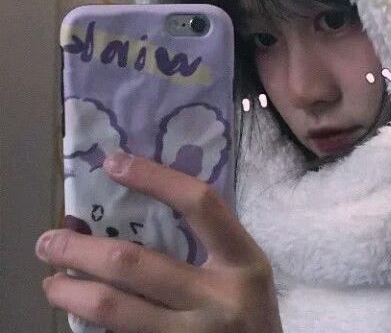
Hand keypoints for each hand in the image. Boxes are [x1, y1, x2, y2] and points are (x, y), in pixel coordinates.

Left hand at [35, 153, 283, 332]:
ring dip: (72, 292)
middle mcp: (218, 298)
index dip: (155, 178)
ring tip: (51, 281)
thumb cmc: (251, 309)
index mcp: (243, 260)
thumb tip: (139, 209)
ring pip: (115, 310)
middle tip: (49, 240)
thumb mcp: (243, 270)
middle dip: (81, 250)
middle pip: (136, 263)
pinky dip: (92, 322)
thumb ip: (209, 243)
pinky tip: (80, 311)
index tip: (113, 163)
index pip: (199, 205)